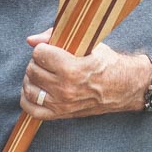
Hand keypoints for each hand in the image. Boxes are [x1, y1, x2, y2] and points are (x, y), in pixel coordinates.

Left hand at [19, 28, 151, 120]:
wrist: (124, 88)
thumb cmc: (106, 63)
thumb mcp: (88, 44)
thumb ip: (57, 37)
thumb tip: (31, 40)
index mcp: (72, 69)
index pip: (39, 53)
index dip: (44, 48)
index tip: (52, 49)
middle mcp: (65, 89)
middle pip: (32, 70)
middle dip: (38, 61)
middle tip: (48, 60)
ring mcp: (62, 104)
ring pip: (29, 88)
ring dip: (32, 78)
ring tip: (41, 73)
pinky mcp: (61, 114)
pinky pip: (33, 110)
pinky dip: (27, 99)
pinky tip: (35, 89)